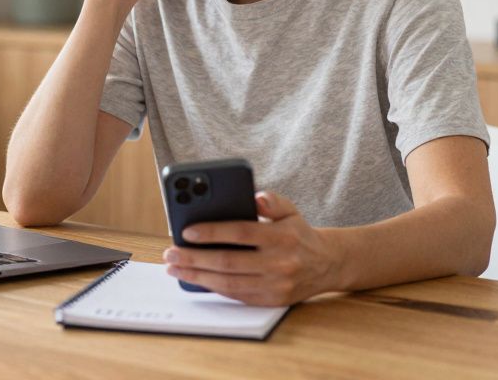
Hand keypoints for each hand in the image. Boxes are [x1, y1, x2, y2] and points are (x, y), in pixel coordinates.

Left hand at [162, 191, 344, 306]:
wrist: (327, 264)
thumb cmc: (298, 233)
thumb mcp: (290, 210)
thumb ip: (273, 200)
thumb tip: (255, 196)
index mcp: (281, 236)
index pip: (240, 233)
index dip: (211, 232)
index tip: (186, 231)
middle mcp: (279, 263)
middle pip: (228, 261)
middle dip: (194, 258)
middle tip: (170, 254)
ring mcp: (275, 285)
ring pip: (228, 282)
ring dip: (196, 276)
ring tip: (174, 268)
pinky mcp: (271, 301)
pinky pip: (236, 295)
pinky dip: (212, 287)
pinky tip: (195, 278)